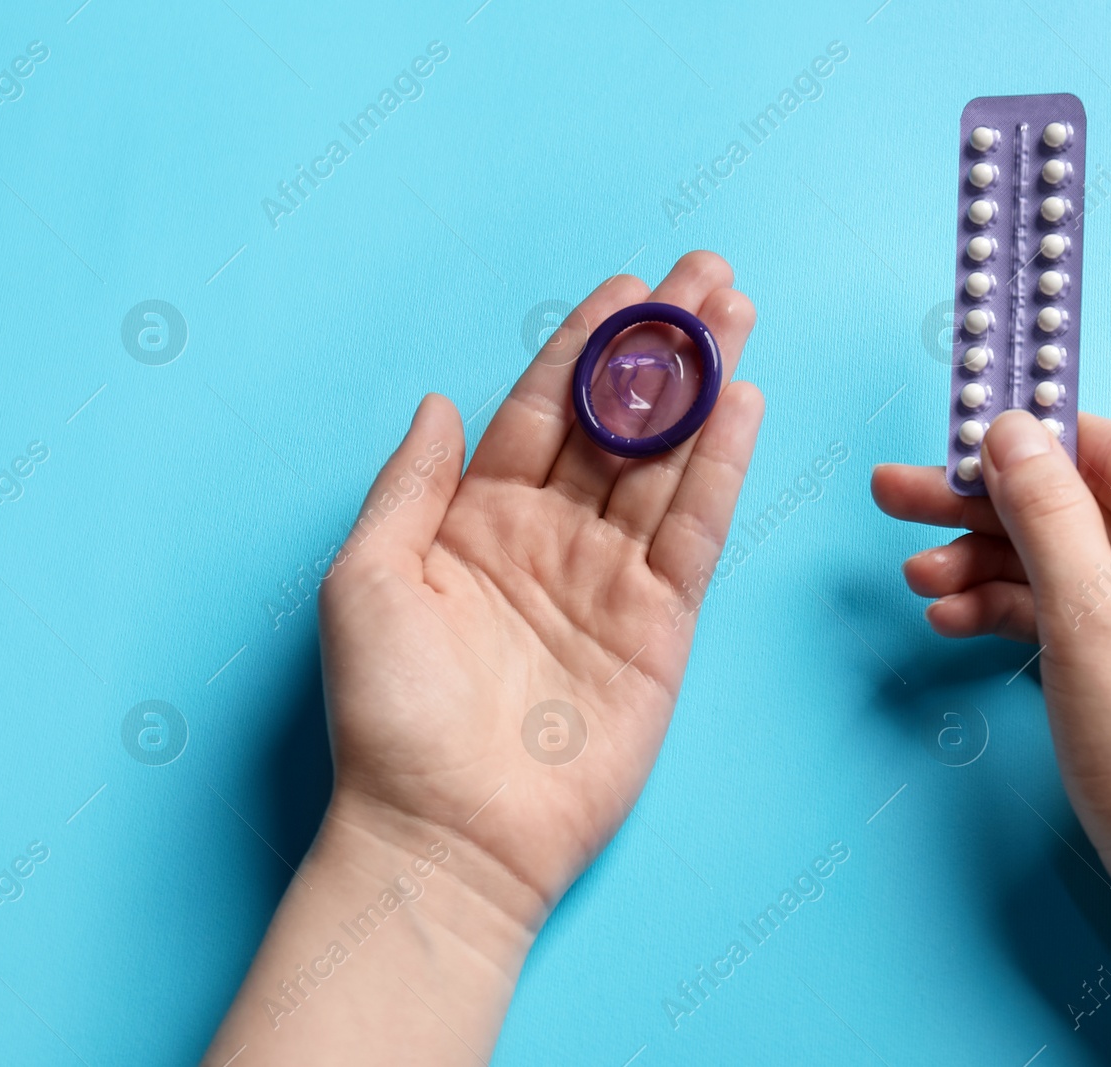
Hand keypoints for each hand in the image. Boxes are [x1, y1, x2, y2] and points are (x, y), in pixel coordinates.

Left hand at [319, 251, 761, 926]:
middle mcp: (550, 537)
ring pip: (667, 463)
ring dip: (706, 389)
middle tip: (708, 277)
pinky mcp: (659, 626)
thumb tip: (437, 401)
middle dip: (664, 348)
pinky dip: (722, 470)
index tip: (627, 286)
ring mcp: (609, 579)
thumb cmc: (390, 715)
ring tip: (738, 316)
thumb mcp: (363, 580)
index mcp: (478, 521)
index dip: (586, 346)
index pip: (543, 410)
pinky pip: (695, 533)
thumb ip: (410, 485)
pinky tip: (746, 407)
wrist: (448, 833)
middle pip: (620, 422)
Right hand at [873, 411, 1110, 1063]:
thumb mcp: (1088, 619)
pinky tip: (955, 620)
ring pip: (1072, 566)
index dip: (1021, 442)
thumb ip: (1044, 514)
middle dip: (984, 513)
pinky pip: (1082, 616)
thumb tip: (1008, 429)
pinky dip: (1021, 616)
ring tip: (917, 580)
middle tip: (894, 496)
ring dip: (991, 569)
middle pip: (1081, 511)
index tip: (945, 436)